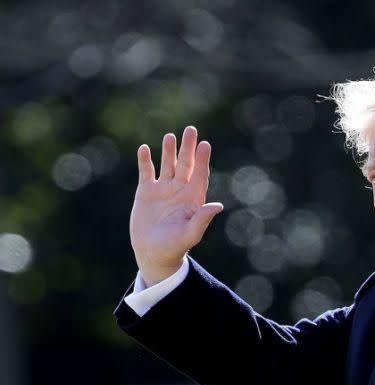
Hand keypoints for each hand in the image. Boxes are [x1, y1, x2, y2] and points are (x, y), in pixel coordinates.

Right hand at [130, 126, 223, 286]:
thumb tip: (218, 206)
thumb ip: (202, 219)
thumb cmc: (176, 246)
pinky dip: (145, 161)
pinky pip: (146, 173)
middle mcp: (179, 190)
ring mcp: (163, 190)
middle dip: (188, 148)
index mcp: (193, 198)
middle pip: (185, 164)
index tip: (205, 145)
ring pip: (167, 165)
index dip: (202, 160)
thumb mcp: (190, 234)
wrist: (154, 253)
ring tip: (170, 136)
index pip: (199, 174)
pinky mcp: (146, 192)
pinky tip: (144, 149)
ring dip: (168, 151)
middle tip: (191, 130)